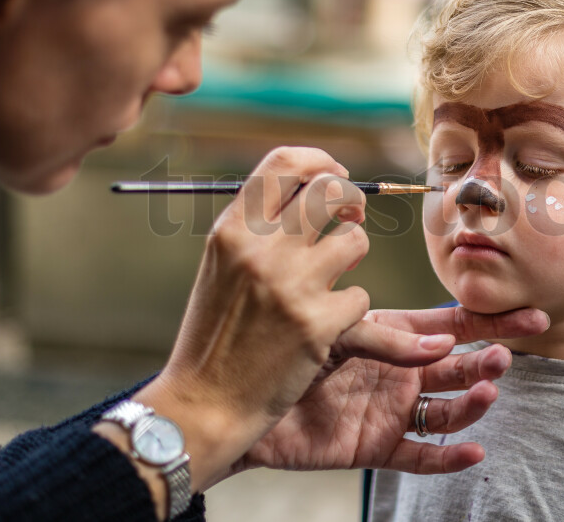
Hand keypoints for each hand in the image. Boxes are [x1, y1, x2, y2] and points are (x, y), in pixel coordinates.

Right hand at [131, 147, 370, 490]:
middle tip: (350, 220)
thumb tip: (315, 190)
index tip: (336, 174)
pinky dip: (349, 310)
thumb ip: (261, 227)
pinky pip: (360, 297)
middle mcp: (260, 248)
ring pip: (355, 241)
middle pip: (331, 190)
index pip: (285, 162)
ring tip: (332, 279)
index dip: (321, 161)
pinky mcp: (316, 325)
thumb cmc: (216, 332)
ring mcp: (290, 285)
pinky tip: (324, 325)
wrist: (203, 401)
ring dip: (353, 259)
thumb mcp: (223, 266)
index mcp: (232, 229)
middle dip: (353, 200)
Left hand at [223, 306, 548, 479]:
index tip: (533, 317)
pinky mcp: (377, 447)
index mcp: (395, 336)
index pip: (455, 326)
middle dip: (486, 362)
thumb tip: (445, 341)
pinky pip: (419, 455)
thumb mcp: (339, 331)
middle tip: (503, 358)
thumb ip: (388, 338)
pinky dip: (447, 457)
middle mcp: (400, 372)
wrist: (239, 397)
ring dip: (471, 403)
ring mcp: (391, 411)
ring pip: (446, 410)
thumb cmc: (285, 349)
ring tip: (486, 392)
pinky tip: (472, 451)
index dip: (494, 322)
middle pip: (459, 367)